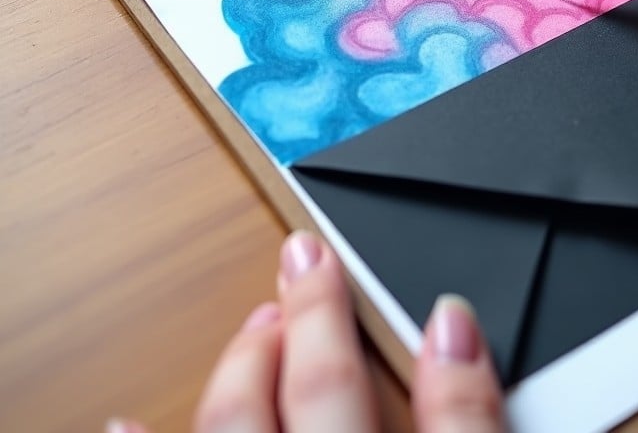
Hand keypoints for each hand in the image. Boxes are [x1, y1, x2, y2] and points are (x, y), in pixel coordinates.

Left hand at [107, 231, 504, 432]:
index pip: (463, 432)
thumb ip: (479, 424)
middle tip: (310, 260)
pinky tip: (120, 422)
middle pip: (330, 401)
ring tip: (259, 321)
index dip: (462, 373)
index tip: (451, 315)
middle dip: (320, 324)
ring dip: (245, 371)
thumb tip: (474, 343)